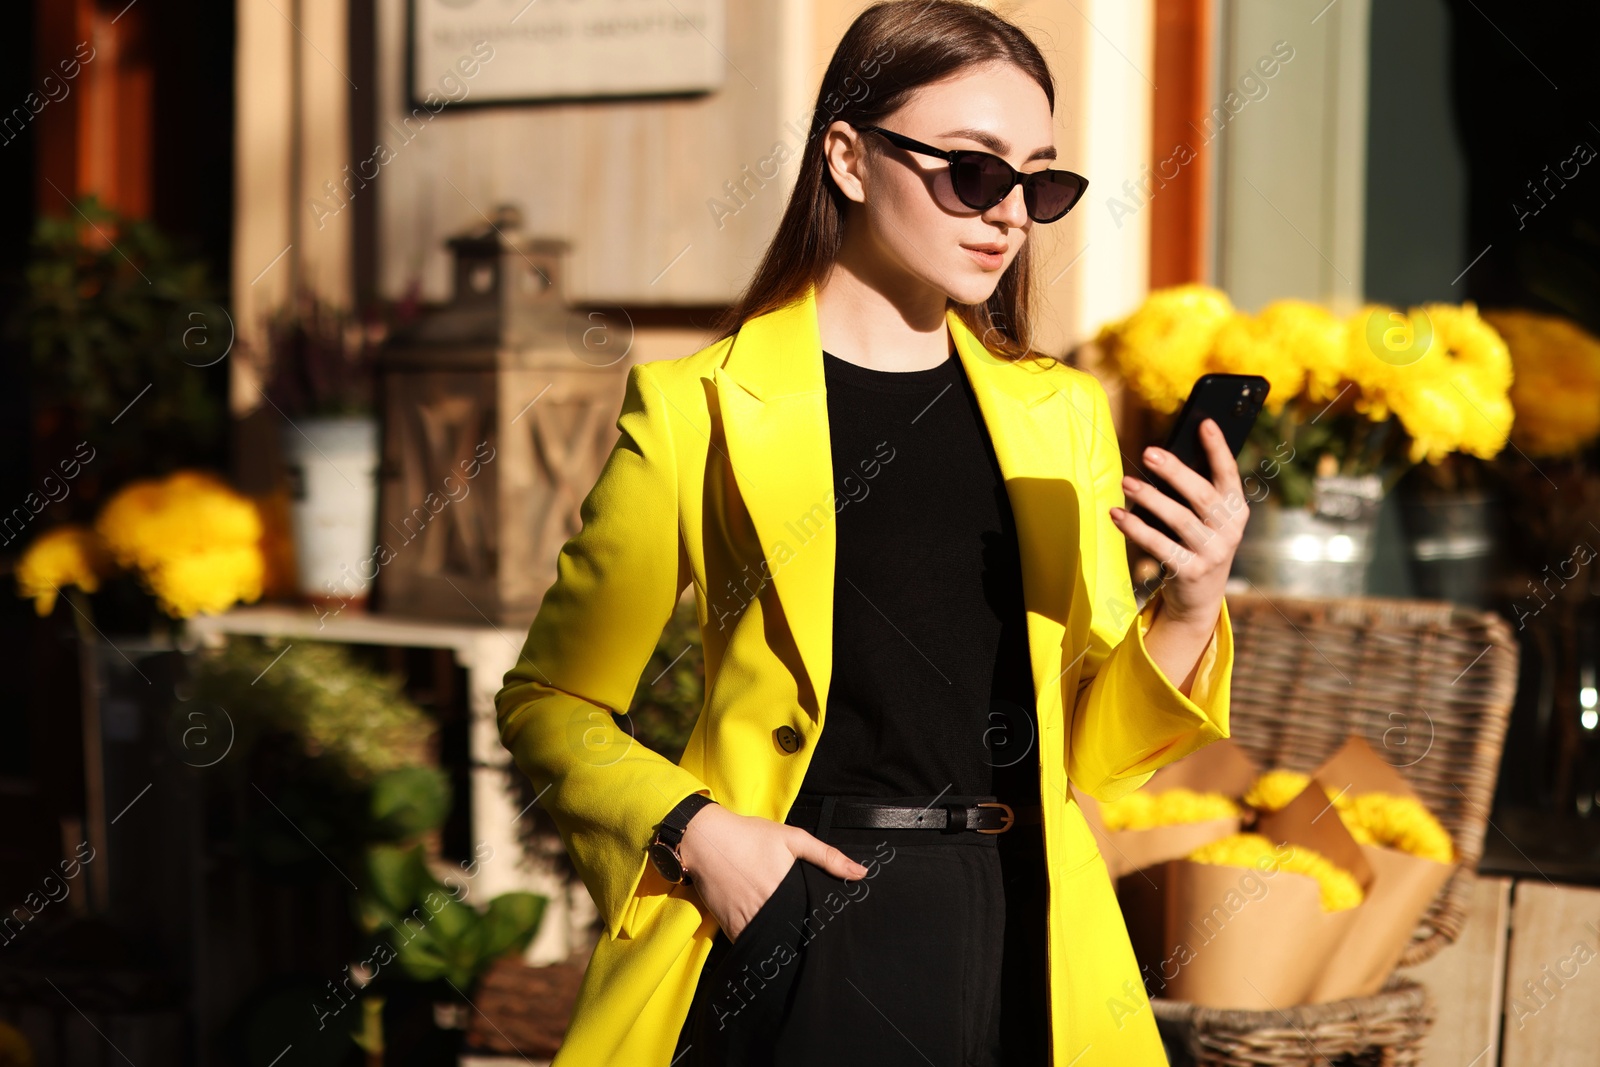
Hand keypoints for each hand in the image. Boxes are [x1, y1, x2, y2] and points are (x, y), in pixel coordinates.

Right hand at [678, 802, 868, 940]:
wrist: (705, 839)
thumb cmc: (750, 835)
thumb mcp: (792, 838)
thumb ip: (827, 856)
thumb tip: (862, 873)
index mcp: (786, 889)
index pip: (812, 920)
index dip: (822, 929)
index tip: (830, 933)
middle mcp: (767, 908)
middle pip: (793, 935)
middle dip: (805, 940)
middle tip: (816, 945)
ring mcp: (747, 919)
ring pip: (772, 944)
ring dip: (783, 947)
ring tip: (796, 950)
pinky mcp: (729, 926)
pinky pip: (749, 944)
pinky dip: (759, 947)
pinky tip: (770, 946)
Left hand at [1109, 418, 1248, 633]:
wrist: (1200, 598)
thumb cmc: (1197, 544)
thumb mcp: (1206, 520)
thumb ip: (1195, 494)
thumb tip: (1163, 459)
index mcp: (1237, 510)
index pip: (1229, 474)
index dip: (1218, 449)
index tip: (1205, 423)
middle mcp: (1230, 530)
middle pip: (1200, 494)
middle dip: (1174, 471)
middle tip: (1148, 453)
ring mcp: (1213, 553)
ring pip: (1178, 519)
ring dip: (1149, 498)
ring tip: (1126, 483)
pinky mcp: (1191, 572)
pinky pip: (1159, 545)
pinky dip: (1135, 529)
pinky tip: (1117, 515)